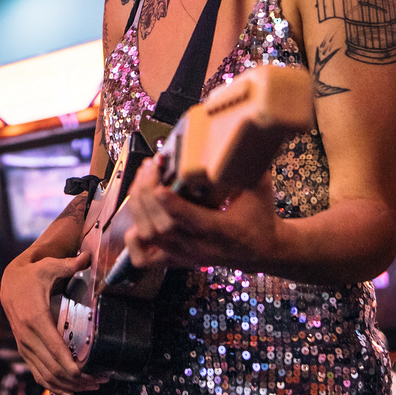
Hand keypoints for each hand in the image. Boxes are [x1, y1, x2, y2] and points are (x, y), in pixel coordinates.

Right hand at [2, 223, 104, 394]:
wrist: (10, 282)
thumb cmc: (33, 274)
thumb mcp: (49, 266)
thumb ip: (69, 264)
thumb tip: (87, 257)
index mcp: (36, 319)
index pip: (57, 353)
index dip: (77, 369)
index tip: (96, 374)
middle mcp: (27, 337)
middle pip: (54, 370)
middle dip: (79, 381)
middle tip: (101, 382)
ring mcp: (24, 346)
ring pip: (46, 376)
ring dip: (69, 387)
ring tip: (91, 388)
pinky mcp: (24, 350)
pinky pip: (38, 374)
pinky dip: (53, 387)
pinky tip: (70, 392)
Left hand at [122, 163, 278, 271]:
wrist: (261, 250)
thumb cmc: (259, 216)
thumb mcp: (260, 189)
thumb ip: (247, 165)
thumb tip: (240, 134)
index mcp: (224, 231)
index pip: (194, 222)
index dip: (172, 205)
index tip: (159, 185)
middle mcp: (201, 247)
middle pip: (163, 228)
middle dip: (148, 195)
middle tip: (149, 168)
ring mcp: (186, 256)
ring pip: (150, 237)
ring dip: (139, 207)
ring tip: (142, 180)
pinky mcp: (176, 260)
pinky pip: (144, 258)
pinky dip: (134, 239)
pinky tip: (138, 217)